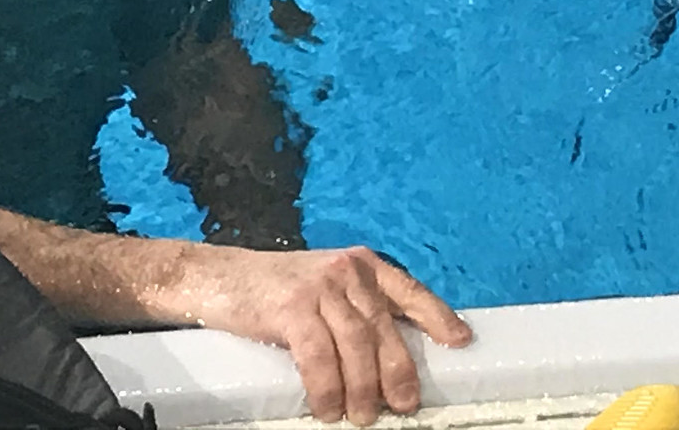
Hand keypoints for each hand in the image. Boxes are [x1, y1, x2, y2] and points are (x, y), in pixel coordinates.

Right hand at [189, 245, 472, 424]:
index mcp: (362, 265)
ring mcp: (320, 285)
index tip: (460, 341)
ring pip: (356, 342)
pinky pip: (318, 352)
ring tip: (361, 417)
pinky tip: (328, 407)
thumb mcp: (326, 288)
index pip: (409, 290)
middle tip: (404, 405)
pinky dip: (327, 385)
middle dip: (398, 369)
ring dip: (362, 386)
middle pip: (383, 326)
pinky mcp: (291, 305)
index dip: (437, 316)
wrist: (219, 278)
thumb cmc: (275, 291)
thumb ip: (356, 309)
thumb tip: (388, 358)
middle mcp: (347, 270)